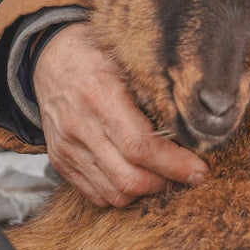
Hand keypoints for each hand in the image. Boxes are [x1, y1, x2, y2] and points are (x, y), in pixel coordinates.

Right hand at [34, 22, 206, 206]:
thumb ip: (157, 89)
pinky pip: (96, 195)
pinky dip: (121, 192)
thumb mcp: (128, 59)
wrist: (49, 58)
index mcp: (100, 96)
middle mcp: (80, 128)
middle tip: (185, 172)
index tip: (199, 171)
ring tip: (162, 173)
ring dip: (144, 191)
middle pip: (129, 179)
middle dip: (164, 182)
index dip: (174, 165)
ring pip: (114, 194)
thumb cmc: (96, 54)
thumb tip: (196, 119)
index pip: (141, 147)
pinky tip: (136, 173)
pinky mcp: (61, 162)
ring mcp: (67, 149)